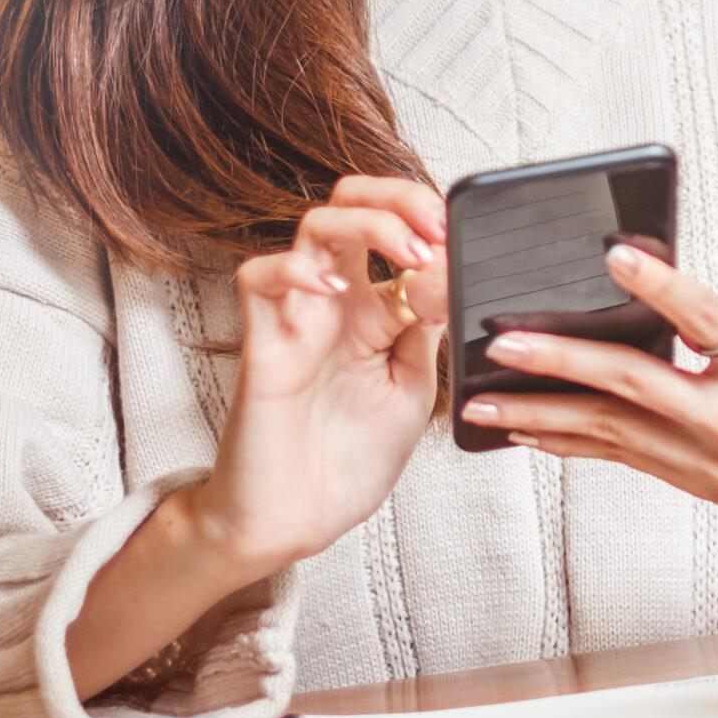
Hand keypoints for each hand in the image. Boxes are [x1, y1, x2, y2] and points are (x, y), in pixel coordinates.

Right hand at [189, 176, 449, 578]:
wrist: (297, 521)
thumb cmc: (351, 460)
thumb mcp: (414, 388)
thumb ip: (428, 328)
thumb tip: (447, 268)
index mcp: (376, 309)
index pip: (397, 228)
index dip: (429, 217)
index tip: (459, 235)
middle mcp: (337, 301)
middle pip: (351, 204)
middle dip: (397, 197)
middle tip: (435, 228)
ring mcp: (298, 316)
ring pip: (313, 226)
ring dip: (366, 222)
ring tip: (407, 253)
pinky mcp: (264, 343)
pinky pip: (258, 277)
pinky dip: (295, 268)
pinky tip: (335, 286)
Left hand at [460, 244, 717, 590]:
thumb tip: (674, 305)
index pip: (706, 320)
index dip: (659, 286)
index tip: (615, 256)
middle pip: (632, 384)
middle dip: (561, 362)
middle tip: (503, 342)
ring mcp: (707, 458)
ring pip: (609, 432)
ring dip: (542, 414)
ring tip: (482, 402)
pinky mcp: (693, 481)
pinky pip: (619, 456)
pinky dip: (570, 441)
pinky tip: (529, 429)